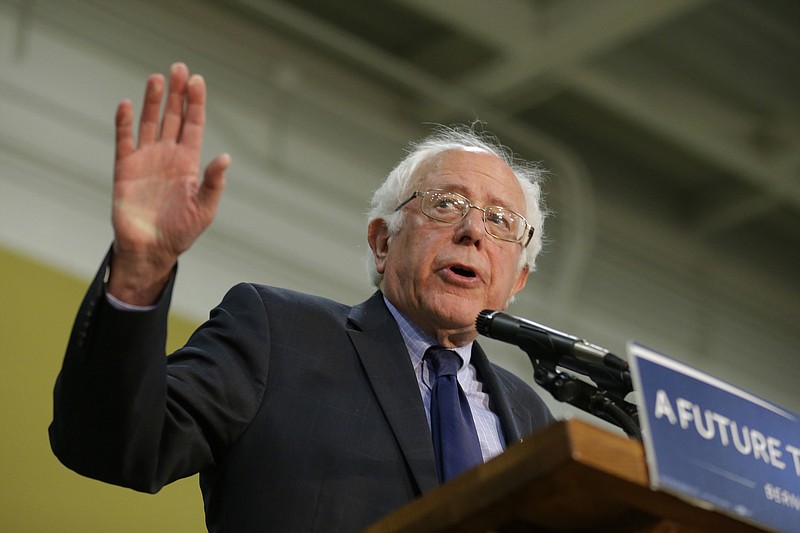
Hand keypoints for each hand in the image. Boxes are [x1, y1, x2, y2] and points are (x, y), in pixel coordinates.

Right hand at [108, 63, 228, 304]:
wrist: (151, 250)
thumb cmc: (181, 232)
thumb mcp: (204, 209)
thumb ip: (213, 183)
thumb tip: (225, 157)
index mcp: (189, 163)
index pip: (194, 125)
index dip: (196, 104)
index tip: (198, 81)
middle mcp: (168, 156)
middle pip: (172, 117)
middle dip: (177, 93)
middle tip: (179, 68)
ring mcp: (146, 160)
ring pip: (150, 123)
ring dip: (153, 101)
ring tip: (158, 78)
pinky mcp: (125, 169)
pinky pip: (124, 141)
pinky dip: (125, 123)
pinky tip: (128, 105)